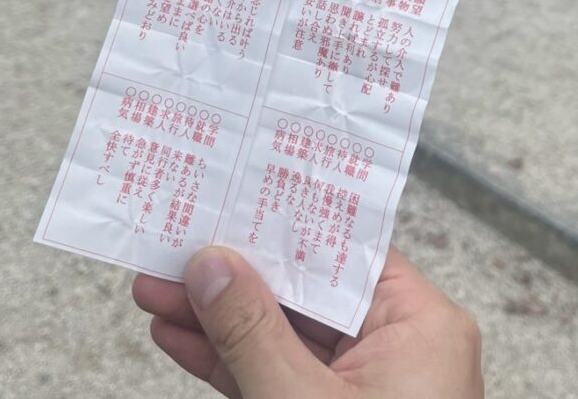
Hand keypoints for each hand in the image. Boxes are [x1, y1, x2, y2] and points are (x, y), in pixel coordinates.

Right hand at [133, 245, 482, 398]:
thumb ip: (252, 330)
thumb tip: (211, 263)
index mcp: (420, 324)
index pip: (343, 250)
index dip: (282, 221)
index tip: (229, 198)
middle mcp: (398, 348)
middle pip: (303, 291)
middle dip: (231, 275)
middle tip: (172, 249)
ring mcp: (364, 388)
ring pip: (281, 335)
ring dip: (217, 318)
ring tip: (157, 293)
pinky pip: (277, 376)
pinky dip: (230, 362)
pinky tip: (181, 339)